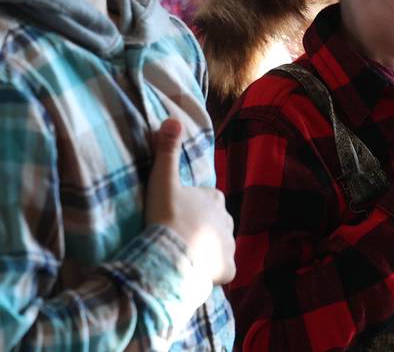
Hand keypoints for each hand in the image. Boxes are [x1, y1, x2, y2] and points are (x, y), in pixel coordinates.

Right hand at [146, 118, 235, 284]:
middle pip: (215, 225)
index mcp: (214, 198)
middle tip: (178, 237)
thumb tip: (172, 119)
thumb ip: (167, 150)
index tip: (176, 215)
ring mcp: (230, 246)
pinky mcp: (228, 270)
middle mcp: (228, 220)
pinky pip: (223, 272)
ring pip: (219, 248)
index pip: (207, 201)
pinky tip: (196, 274)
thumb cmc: (166, 215)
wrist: (171, 254)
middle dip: (202, 230)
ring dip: (206, 252)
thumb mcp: (163, 179)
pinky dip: (213, 274)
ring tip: (185, 257)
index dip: (192, 209)